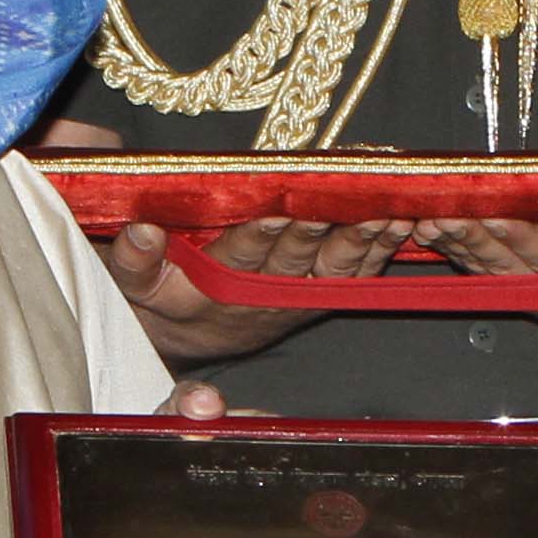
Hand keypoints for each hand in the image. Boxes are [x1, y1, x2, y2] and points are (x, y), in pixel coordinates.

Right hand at [100, 216, 411, 366]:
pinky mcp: (323, 292)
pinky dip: (381, 249)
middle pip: (296, 259)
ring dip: (362, 240)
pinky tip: (403, 222)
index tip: (276, 210)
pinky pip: (357, 274)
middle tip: (341, 202)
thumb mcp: (134, 284)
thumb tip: (142, 228)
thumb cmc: (163, 296)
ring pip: (335, 268)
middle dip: (320, 230)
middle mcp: (263, 292)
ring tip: (387, 212)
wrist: (193, 335)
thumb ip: (134, 259)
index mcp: (216, 286)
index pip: (240, 257)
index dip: (260, 236)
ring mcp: (298, 293)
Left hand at [410, 220, 537, 353]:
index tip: (495, 217)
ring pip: (485, 265)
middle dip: (470, 236)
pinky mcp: (520, 283)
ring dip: (454, 244)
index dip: (520, 238)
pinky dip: (455, 250)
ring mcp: (531, 288)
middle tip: (440, 213)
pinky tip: (430, 232)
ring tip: (425, 220)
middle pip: (504, 260)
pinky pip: (482, 267)